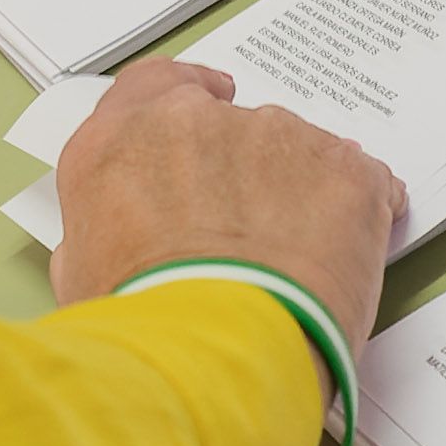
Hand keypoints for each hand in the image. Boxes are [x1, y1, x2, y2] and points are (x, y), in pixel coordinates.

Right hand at [50, 58, 402, 354]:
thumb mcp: (85, 278)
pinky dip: (353, 215)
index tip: (208, 100)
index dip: (185, 92)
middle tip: (246, 228)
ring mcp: (274, 137)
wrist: (214, 359)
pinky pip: (360, 181)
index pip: (152, 86)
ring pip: (295, 152)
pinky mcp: (342, 169)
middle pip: (229, 126)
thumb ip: (109, 229)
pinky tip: (336, 264)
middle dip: (241, 168)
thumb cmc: (142, 332)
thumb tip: (131, 240)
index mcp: (120, 142)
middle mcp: (194, 123)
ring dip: (296, 195)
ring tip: (288, 266)